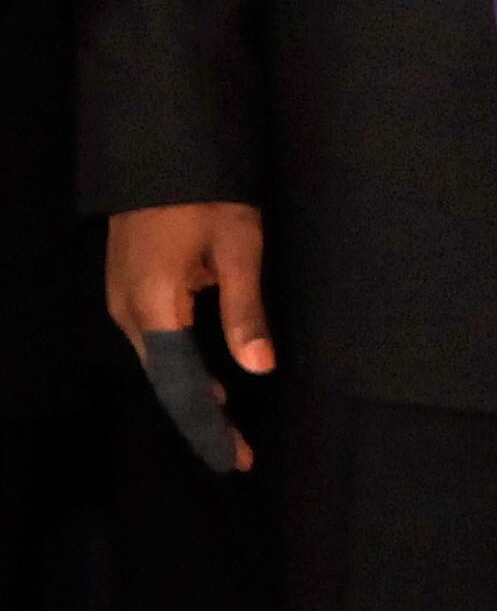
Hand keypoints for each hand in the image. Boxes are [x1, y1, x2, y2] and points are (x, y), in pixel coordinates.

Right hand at [106, 204, 272, 471]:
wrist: (161, 149)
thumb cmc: (205, 192)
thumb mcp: (238, 245)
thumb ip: (245, 309)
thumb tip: (259, 366)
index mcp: (154, 307)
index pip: (183, 387)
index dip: (210, 427)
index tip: (235, 461)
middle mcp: (128, 313)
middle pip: (168, 383)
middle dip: (203, 420)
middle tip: (238, 455)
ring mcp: (122, 301)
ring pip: (160, 365)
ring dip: (192, 395)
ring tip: (227, 430)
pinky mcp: (128, 289)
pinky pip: (156, 343)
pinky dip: (181, 367)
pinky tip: (208, 380)